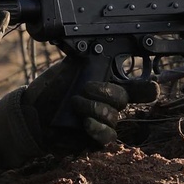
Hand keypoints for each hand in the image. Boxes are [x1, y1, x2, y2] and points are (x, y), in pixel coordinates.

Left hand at [22, 57, 158, 151]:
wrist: (32, 113)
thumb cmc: (52, 89)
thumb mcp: (70, 68)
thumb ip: (88, 58)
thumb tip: (100, 44)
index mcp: (108, 85)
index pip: (135, 88)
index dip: (146, 89)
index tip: (151, 88)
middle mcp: (109, 105)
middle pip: (123, 99)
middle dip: (106, 92)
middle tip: (85, 88)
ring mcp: (102, 122)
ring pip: (113, 117)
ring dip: (95, 108)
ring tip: (76, 103)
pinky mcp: (94, 140)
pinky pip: (106, 137)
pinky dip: (98, 128)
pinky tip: (86, 122)